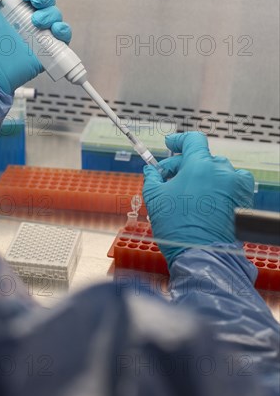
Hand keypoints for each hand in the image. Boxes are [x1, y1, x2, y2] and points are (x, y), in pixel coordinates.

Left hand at [0, 0, 71, 94]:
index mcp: (11, 7)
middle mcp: (25, 20)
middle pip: (46, 0)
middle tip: (33, 1)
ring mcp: (37, 35)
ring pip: (56, 16)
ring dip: (51, 13)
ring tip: (37, 21)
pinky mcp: (47, 51)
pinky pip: (64, 37)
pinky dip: (64, 30)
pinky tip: (54, 29)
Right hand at [143, 132, 253, 267]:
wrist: (203, 256)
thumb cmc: (179, 228)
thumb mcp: (155, 198)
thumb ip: (152, 178)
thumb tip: (151, 172)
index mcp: (200, 165)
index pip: (192, 140)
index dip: (179, 140)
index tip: (170, 144)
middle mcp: (222, 171)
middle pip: (202, 158)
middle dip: (184, 166)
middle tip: (169, 179)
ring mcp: (235, 185)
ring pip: (217, 171)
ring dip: (203, 176)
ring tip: (189, 192)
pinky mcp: (244, 200)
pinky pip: (231, 184)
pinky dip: (220, 187)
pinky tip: (207, 200)